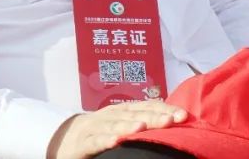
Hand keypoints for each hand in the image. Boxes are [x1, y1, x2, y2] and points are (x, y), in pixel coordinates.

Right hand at [47, 101, 187, 158]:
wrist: (65, 136)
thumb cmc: (102, 130)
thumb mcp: (122, 122)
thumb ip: (142, 120)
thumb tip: (172, 120)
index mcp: (126, 110)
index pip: (148, 106)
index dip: (165, 108)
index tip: (183, 115)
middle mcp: (113, 114)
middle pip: (136, 114)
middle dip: (154, 116)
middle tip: (171, 119)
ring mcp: (98, 126)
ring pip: (116, 125)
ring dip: (130, 126)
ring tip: (144, 127)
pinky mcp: (84, 142)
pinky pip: (96, 141)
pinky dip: (106, 140)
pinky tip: (116, 142)